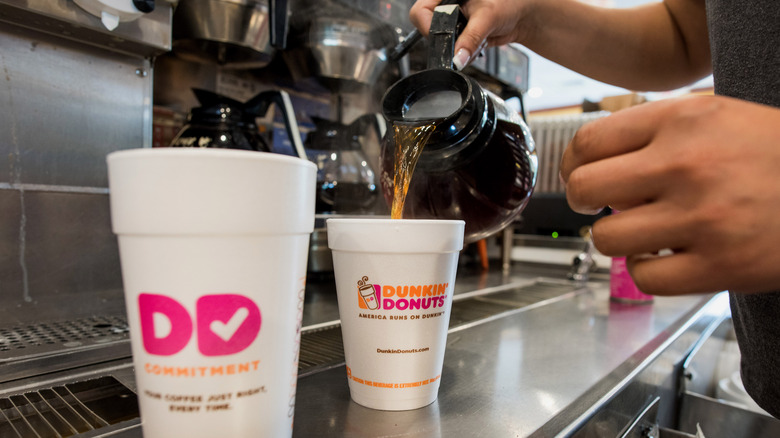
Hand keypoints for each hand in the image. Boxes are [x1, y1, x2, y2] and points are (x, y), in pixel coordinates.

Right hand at [409, 0, 532, 68]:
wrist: (523, 15)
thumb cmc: (510, 2)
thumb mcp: (487, 17)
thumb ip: (470, 38)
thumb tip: (457, 58)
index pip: (421, 11)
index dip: (428, 26)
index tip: (443, 37)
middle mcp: (447, 5)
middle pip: (429, 29)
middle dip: (450, 40)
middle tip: (466, 38)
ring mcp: (452, 21)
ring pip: (442, 43)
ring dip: (461, 47)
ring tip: (478, 38)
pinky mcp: (460, 34)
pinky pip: (454, 50)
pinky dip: (467, 52)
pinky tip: (480, 43)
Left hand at [560, 95, 779, 294]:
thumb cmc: (771, 152)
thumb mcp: (714, 114)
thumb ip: (654, 129)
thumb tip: (591, 155)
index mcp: (682, 121)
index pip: (587, 143)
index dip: (572, 164)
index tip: (580, 175)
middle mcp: (687, 165)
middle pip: (584, 190)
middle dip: (584, 202)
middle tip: (602, 206)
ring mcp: (702, 218)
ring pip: (607, 238)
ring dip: (616, 238)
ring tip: (641, 231)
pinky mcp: (721, 265)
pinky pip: (644, 277)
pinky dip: (645, 271)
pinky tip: (664, 257)